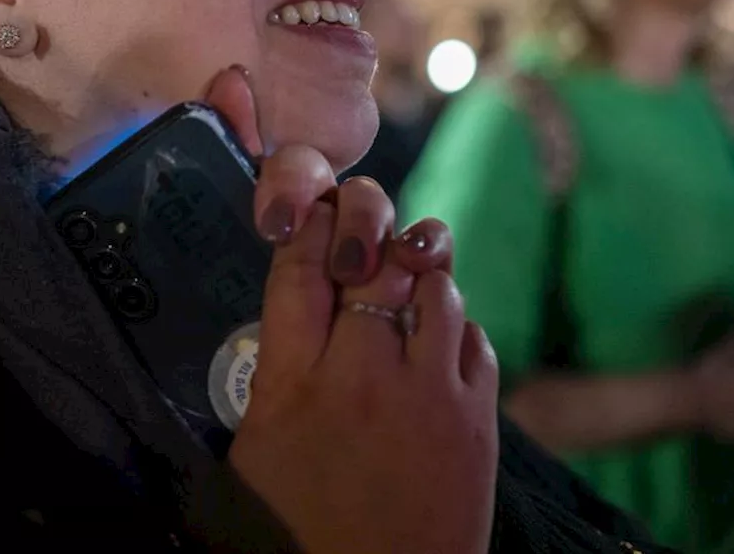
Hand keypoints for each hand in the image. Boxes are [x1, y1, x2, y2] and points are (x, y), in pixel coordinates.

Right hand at [204, 67, 499, 553]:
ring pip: (432, 286)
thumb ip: (278, 362)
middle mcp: (359, 374)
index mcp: (290, 381)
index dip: (312, 224)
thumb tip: (303, 298)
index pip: (301, 267)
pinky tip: (439, 339)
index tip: (317, 211)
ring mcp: (426, 393)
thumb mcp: (257, 442)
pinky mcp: (476, 419)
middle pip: (371, 262)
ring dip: (418, 275)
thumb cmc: (294, 528)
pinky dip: (454, 325)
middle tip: (366, 233)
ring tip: (408, 279)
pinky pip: (473, 335)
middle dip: (368, 235)